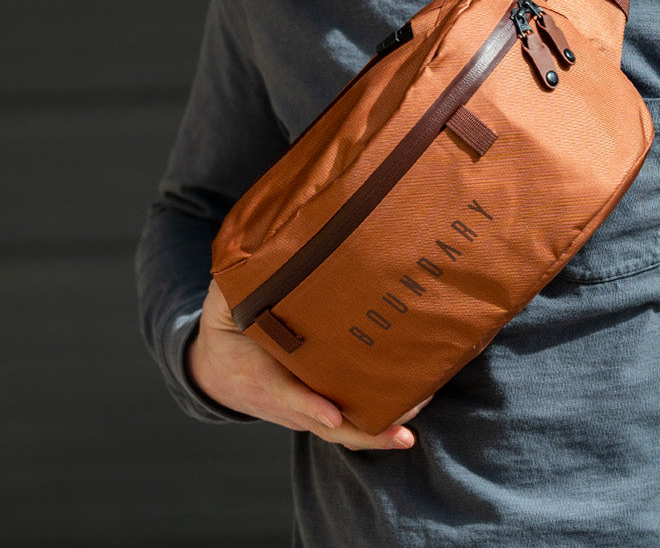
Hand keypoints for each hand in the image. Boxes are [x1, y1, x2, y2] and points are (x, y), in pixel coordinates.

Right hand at [188, 279, 427, 449]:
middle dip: (363, 430)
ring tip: (411, 430)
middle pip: (325, 425)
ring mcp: (300, 412)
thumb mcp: (223, 307)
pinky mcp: (314, 413)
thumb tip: (253, 260)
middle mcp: (284, 401)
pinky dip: (372, 429)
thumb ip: (235, 288)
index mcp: (260, 374)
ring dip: (376, 433)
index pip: (286, 393)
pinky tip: (408, 418)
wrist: (213, 373)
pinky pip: (343, 428)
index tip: (333, 415)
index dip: (308, 405)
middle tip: (401, 429)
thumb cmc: (225, 333)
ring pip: (339, 431)